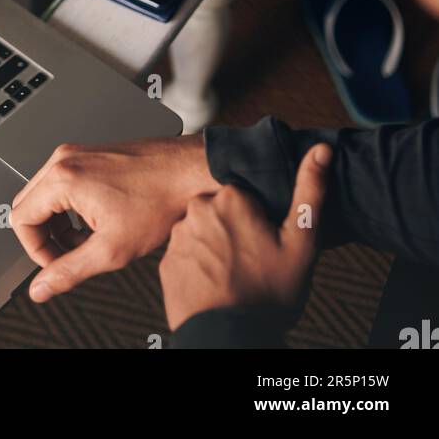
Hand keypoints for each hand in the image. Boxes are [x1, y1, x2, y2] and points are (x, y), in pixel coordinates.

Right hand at [10, 136, 217, 301]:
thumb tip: (41, 287)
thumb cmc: (159, 200)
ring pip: (44, 194)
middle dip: (44, 236)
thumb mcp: (111, 248)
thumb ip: (69, 271)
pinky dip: (69, 207)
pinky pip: (62, 182)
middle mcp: (65, 159)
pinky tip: (96, 221)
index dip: (35, 251)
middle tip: (69, 254)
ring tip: (87, 240)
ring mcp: (77, 153)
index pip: (20, 219)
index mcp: (63, 178)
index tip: (56, 264)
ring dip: (58, 223)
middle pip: (28, 204)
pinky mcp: (90, 154)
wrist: (189, 172)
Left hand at [159, 143, 331, 331]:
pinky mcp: (166, 263)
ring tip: (235, 278)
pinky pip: (187, 257)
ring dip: (217, 249)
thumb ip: (310, 192)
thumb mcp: (300, 242)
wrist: (228, 338)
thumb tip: (322, 150)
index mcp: (232, 198)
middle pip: (223, 213)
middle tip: (254, 263)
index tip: (267, 240)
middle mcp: (198, 209)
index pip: (246, 196)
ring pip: (204, 234)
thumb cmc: (267, 294)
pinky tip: (216, 286)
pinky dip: (200, 268)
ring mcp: (178, 236)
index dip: (259, 219)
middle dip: (237, 232)